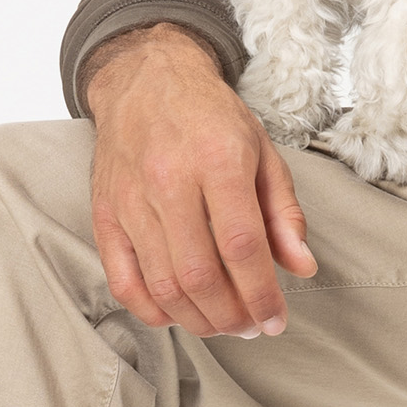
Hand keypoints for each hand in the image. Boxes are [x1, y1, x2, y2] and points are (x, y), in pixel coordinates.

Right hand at [84, 24, 317, 336]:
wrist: (146, 79)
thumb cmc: (210, 117)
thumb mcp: (263, 152)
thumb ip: (284, 213)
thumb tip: (301, 267)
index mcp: (218, 161)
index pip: (241, 247)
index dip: (261, 295)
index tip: (275, 320)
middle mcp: (169, 181)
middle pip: (199, 275)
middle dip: (231, 316)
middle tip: (250, 327)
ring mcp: (130, 201)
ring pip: (162, 285)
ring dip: (197, 320)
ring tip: (222, 323)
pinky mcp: (105, 215)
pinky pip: (123, 280)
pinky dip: (152, 309)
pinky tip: (177, 313)